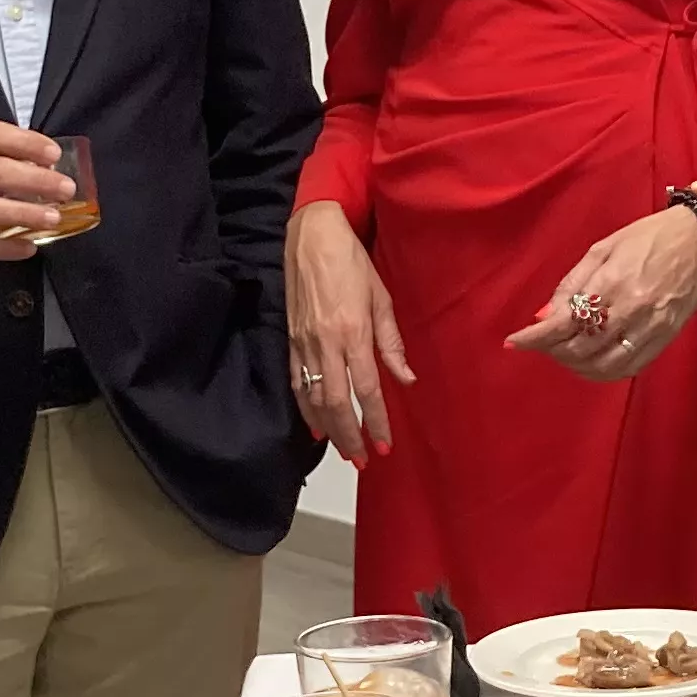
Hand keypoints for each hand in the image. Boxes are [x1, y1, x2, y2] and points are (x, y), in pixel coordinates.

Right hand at [285, 199, 414, 460]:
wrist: (311, 236)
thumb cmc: (352, 261)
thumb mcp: (381, 297)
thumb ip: (391, 342)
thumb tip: (406, 378)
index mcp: (353, 332)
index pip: (367, 389)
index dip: (376, 421)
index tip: (384, 445)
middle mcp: (327, 343)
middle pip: (337, 403)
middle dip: (350, 436)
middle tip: (362, 460)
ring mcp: (305, 343)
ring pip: (314, 399)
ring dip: (329, 429)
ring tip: (343, 451)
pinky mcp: (290, 339)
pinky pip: (297, 383)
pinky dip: (306, 409)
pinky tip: (316, 426)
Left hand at [502, 206, 696, 382]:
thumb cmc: (648, 237)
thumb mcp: (603, 249)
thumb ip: (572, 284)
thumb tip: (545, 317)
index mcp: (612, 281)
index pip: (565, 321)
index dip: (535, 337)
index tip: (513, 342)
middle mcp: (631, 309)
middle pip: (581, 348)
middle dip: (554, 350)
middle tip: (544, 342)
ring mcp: (650, 328)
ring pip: (603, 365)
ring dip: (576, 365)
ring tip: (566, 352)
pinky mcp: (665, 339)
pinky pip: (629, 368)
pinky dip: (604, 372)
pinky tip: (593, 361)